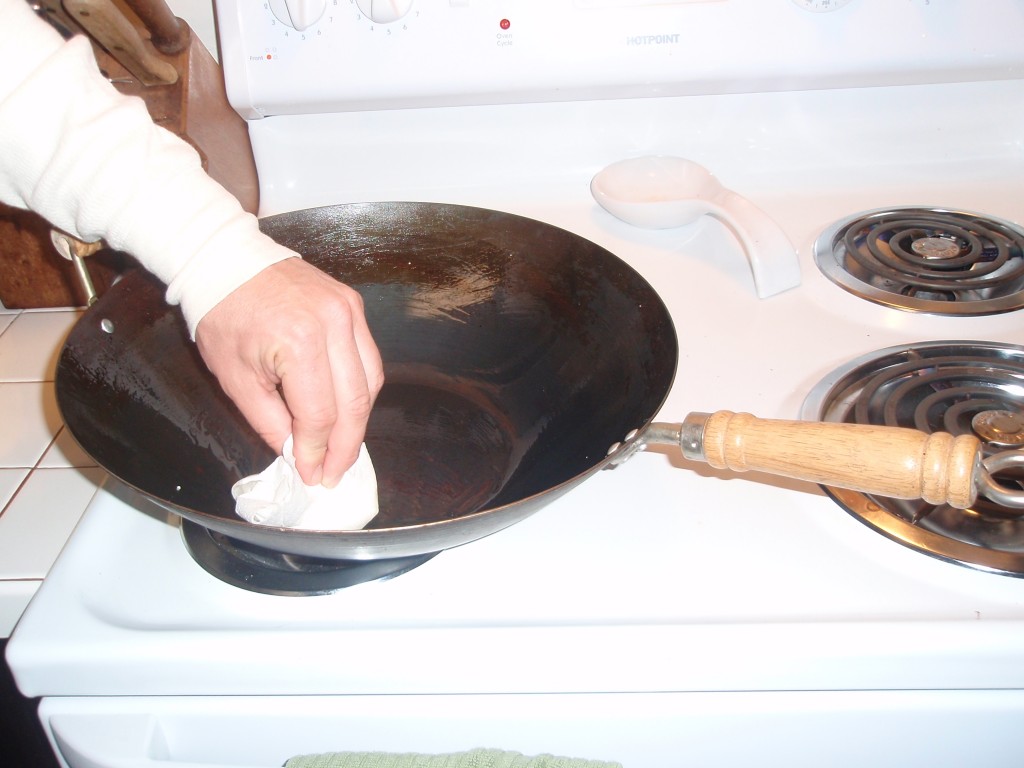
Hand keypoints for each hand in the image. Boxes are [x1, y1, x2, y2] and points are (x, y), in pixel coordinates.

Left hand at [195, 258, 383, 486]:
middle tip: (334, 473)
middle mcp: (334, 325)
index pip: (320, 414)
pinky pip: (368, 357)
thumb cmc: (223, 314)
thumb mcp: (236, 378)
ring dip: (360, 421)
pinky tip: (347, 410)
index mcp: (300, 343)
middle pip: (356, 402)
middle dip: (346, 446)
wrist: (225, 259)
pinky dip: (362, 389)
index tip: (311, 474)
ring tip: (343, 448)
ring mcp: (349, 311)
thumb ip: (270, 422)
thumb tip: (296, 452)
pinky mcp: (353, 305)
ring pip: (372, 381)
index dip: (316, 451)